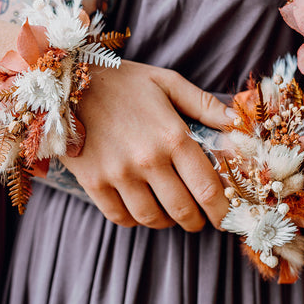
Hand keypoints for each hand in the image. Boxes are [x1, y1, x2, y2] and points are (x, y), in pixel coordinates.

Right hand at [59, 60, 231, 230]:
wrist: (66, 81)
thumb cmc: (123, 81)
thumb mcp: (167, 82)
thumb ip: (204, 104)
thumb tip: (237, 122)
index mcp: (172, 136)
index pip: (207, 188)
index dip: (222, 210)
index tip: (227, 215)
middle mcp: (147, 159)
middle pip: (183, 210)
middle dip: (198, 221)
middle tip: (201, 218)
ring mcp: (118, 174)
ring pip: (152, 218)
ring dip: (168, 222)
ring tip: (172, 212)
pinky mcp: (93, 182)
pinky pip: (121, 217)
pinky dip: (136, 219)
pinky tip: (142, 207)